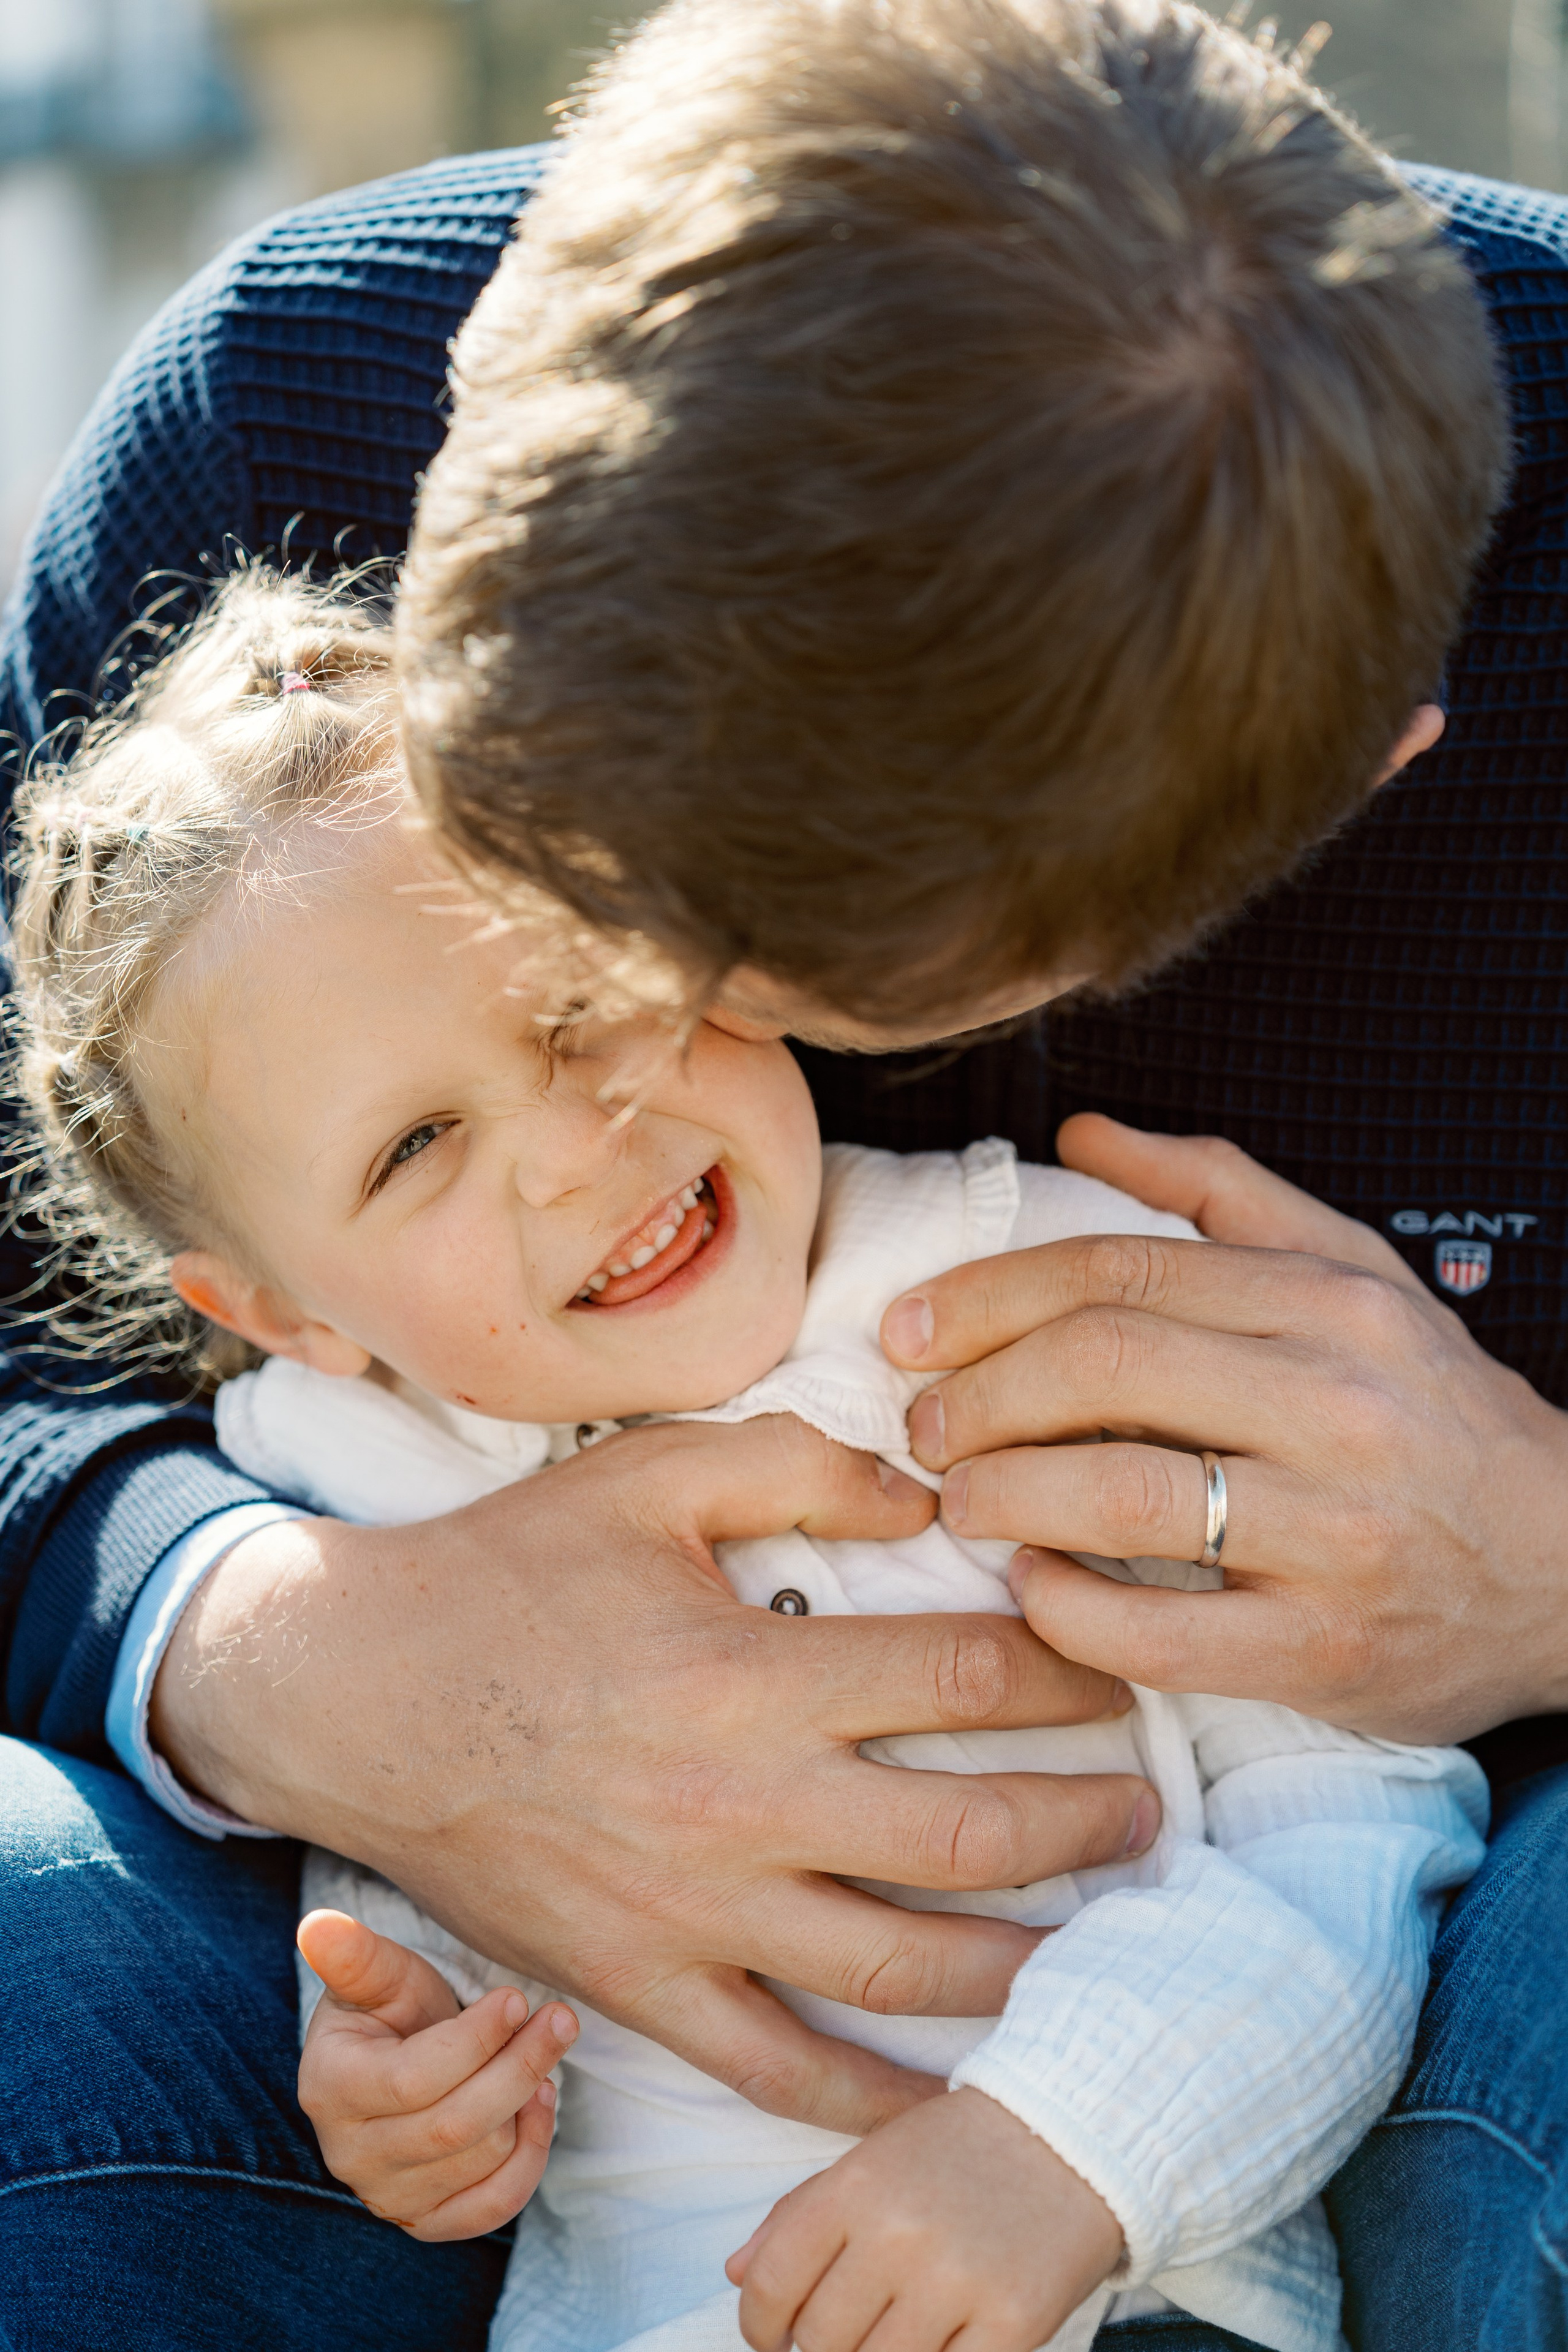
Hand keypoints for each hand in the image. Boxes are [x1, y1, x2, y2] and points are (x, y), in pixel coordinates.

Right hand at [152, 1414, 1156, 2135]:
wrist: (356, 1693)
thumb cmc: (510, 1571)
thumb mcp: (649, 1474)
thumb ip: (797, 1463)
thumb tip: (926, 1491)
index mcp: (752, 1672)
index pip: (962, 1676)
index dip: (1063, 1671)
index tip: (1110, 1667)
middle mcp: (743, 1804)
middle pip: (965, 1834)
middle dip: (1082, 1824)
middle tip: (1145, 1810)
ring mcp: (696, 1910)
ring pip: (899, 1965)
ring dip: (1020, 1958)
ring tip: (1091, 1935)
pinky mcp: (643, 1982)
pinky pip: (775, 2066)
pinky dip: (867, 2097)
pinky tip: (942, 2099)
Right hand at [295, 1908, 575, 2239]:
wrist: (399, 2065)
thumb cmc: (392, 2012)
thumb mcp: (378, 1976)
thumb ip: (355, 1955)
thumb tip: (316, 1925)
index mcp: (330, 2088)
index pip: (414, 2080)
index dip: (474, 2040)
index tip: (516, 1998)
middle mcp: (350, 2155)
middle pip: (455, 2126)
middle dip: (519, 2067)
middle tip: (560, 2018)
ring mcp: (387, 2196)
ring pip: (482, 2162)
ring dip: (529, 2103)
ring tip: (544, 2051)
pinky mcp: (425, 2221)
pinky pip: (492, 2208)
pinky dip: (530, 2157)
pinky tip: (539, 2105)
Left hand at [725, 2086, 1122, 2351]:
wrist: (1075, 2130)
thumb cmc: (961, 2149)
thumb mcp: (871, 2157)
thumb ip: (798, 2214)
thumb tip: (736, 2275)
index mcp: (853, 2186)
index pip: (770, 2285)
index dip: (759, 2327)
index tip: (771, 2338)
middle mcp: (897, 2234)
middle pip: (820, 2340)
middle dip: (819, 2348)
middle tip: (842, 2335)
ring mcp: (956, 2281)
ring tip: (891, 2334)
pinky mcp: (1013, 2322)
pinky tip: (938, 2347)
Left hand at [882, 1112, 1567, 1743]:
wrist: (1567, 1561)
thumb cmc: (1432, 1409)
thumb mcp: (1350, 1271)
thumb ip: (1216, 1190)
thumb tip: (1080, 1133)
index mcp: (1327, 1303)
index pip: (1116, 1274)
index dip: (986, 1298)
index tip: (910, 1331)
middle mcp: (1336, 1405)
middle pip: (1104, 1368)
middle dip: (977, 1393)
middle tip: (921, 1423)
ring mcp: (1334, 1533)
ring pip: (1122, 1497)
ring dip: (1005, 1494)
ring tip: (958, 1497)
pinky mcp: (1324, 1650)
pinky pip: (1158, 1635)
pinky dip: (1067, 1609)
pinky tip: (1032, 1586)